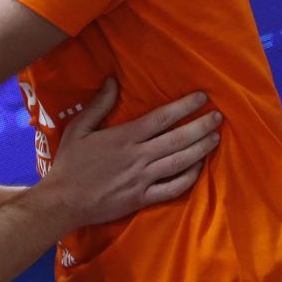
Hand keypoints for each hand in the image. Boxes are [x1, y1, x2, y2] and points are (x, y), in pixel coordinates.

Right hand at [40, 79, 220, 225]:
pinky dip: (189, 178)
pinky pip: (172, 189)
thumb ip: (99, 104)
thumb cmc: (70, 163)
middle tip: (218, 117)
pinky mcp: (142, 199)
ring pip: (180, 162)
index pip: (162, 118)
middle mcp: (138, 156)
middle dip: (201, 126)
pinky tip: (199, 168)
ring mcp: (142, 179)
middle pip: (178, 139)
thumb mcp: (80, 128)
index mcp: (125, 137)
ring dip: (201, 149)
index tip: (202, 97)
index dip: (185, 106)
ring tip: (216, 138)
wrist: (62, 201)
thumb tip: (112, 80)